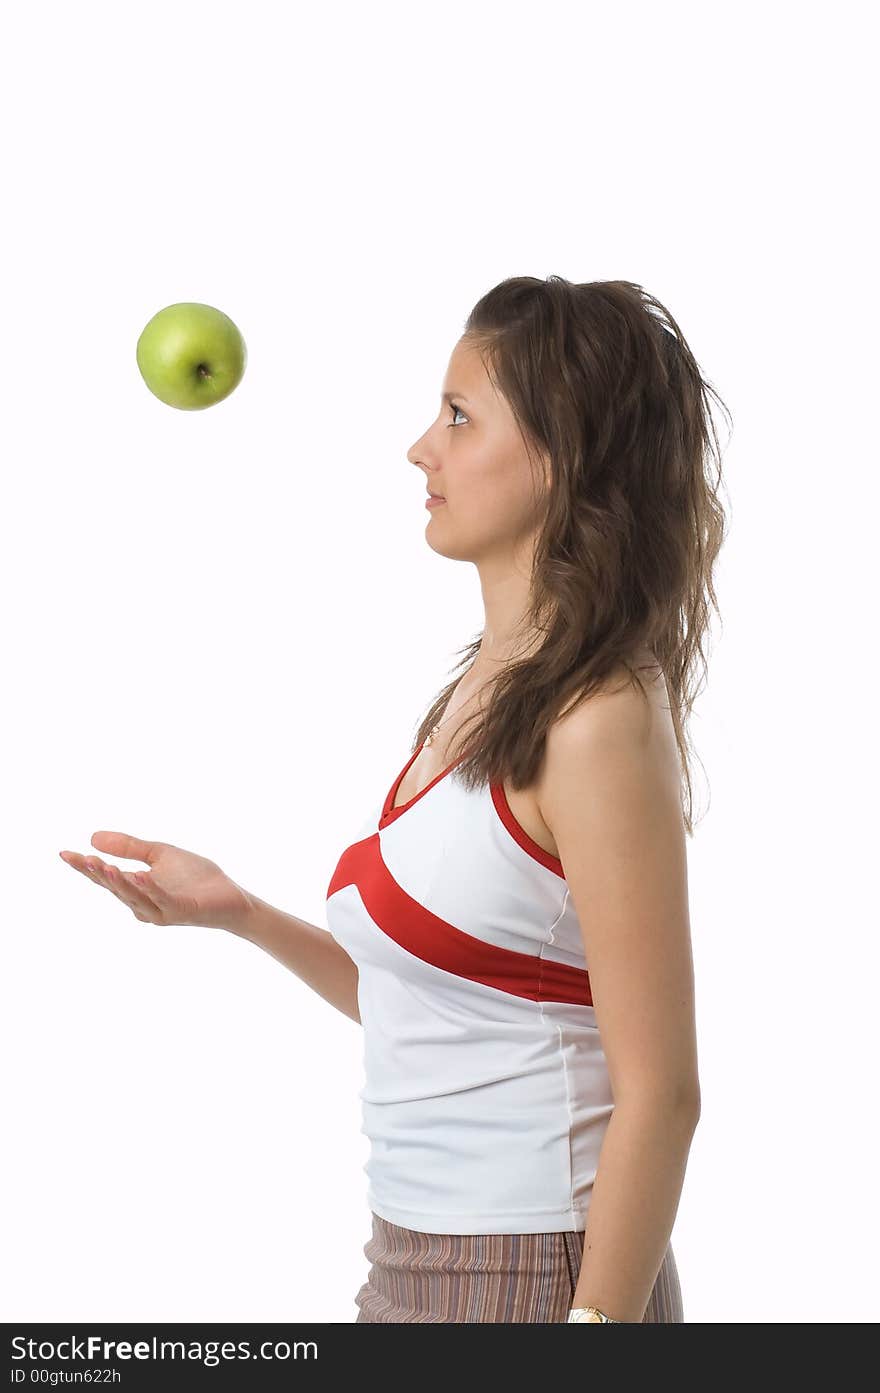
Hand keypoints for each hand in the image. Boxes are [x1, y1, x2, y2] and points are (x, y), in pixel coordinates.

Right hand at [59, 830, 253, 934]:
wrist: (230, 896)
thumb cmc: (196, 878)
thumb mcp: (159, 855)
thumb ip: (130, 847)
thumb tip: (93, 837)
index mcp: (137, 889)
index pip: (105, 878)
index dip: (85, 867)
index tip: (64, 853)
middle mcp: (143, 904)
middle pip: (114, 888)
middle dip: (96, 873)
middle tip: (80, 858)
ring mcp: (161, 911)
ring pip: (133, 896)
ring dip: (118, 881)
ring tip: (102, 865)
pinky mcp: (181, 911)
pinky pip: (161, 900)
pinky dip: (149, 889)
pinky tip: (138, 876)